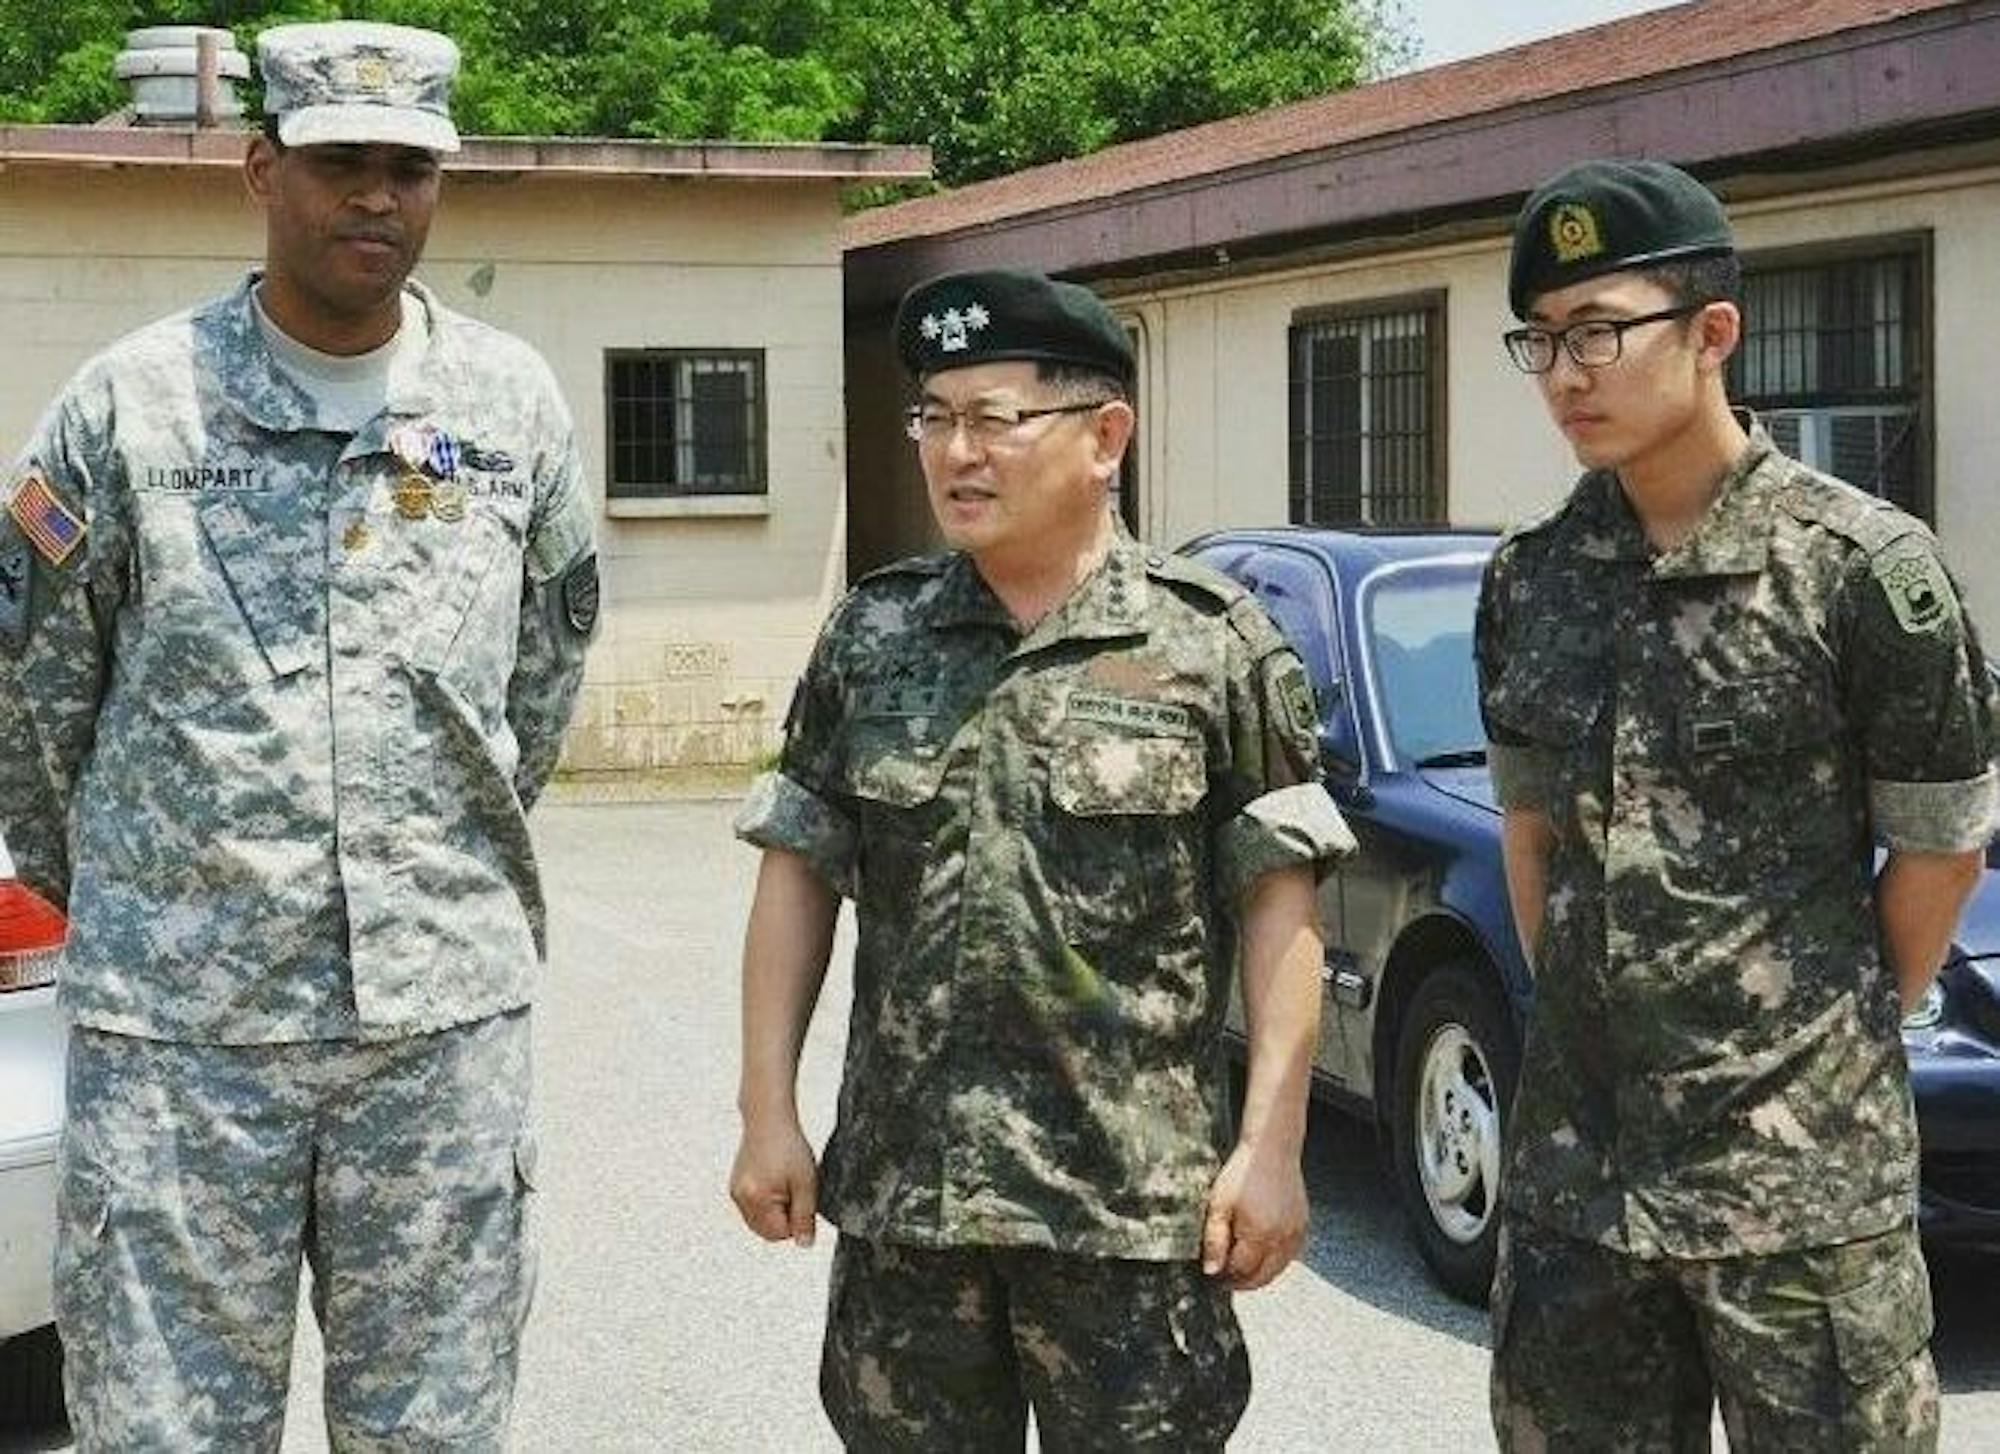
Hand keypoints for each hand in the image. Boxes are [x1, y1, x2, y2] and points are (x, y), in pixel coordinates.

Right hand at [729, 1115, 819, 1247]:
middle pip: (767, 1232)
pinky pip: (754, 1209)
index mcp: (756, 1198)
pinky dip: (766, 1202)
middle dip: (784, 1218)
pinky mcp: (735, 1186)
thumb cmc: (789, 1147)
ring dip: (775, 1211)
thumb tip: (805, 1245)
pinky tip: (774, 1179)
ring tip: (784, 1182)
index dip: (796, 1221)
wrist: (768, 1119)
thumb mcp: (806, 1182)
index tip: (801, 1196)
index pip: (780, 1234)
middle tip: (794, 1190)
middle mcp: (740, 1199)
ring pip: (760, 1221)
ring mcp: (735, 1193)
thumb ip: (805, 1216)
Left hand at [1200, 1139, 1307, 1290]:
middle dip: (1241, 1282)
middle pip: (1261, 1277)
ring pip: (1277, 1270)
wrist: (1271, 1151)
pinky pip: (1289, 1257)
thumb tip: (1211, 1271)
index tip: (1213, 1277)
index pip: (1241, 1272)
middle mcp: (1281, 1239)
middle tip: (1224, 1278)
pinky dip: (1274, 1262)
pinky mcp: (1303, 1227)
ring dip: (1258, 1274)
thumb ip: (1214, 1241)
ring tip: (1240, 1267)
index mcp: (1259, 1235)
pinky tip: (1260, 1254)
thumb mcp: (1218, 1205)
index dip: (1225, 1278)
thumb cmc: (1242, 1174)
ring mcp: (1295, 1234)